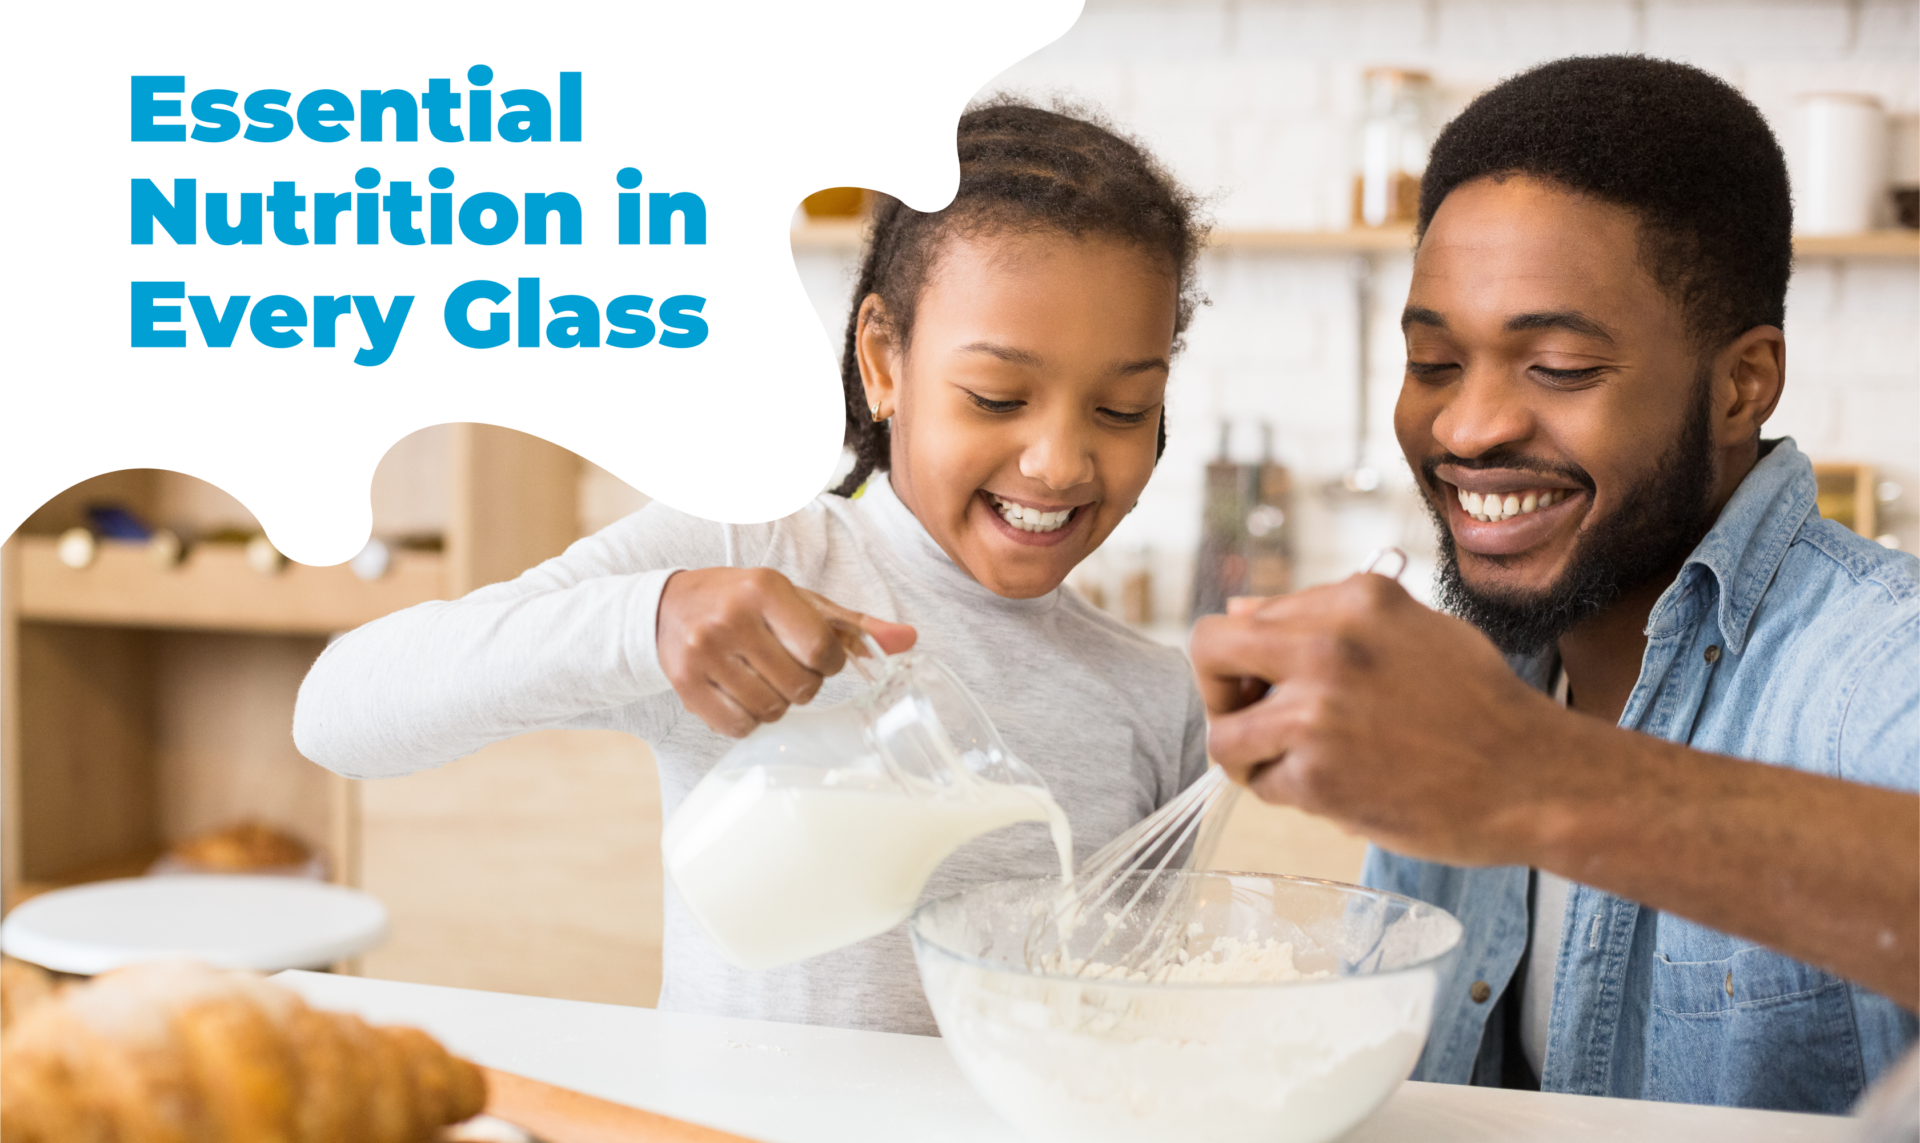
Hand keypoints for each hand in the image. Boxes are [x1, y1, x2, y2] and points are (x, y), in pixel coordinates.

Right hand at [657, 568, 916, 736]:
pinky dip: (749, 720)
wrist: (668, 607)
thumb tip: (910, 641)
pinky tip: (741, 694)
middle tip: (786, 667)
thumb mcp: (798, 602)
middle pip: (800, 687)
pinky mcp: (685, 685)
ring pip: (772, 710)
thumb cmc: (745, 602)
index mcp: (764, 589)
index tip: (818, 656)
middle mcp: (731, 618)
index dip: (830, 663)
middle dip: (804, 684)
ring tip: (763, 678)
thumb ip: (854, 626)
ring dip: (778, 703)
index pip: (822, 649)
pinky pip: (739, 727)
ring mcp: (703, 653)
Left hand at [1191, 573, 1567, 866]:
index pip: (1249, 615)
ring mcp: (1318, 712)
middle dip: (1219, 690)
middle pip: (1208, 650)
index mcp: (1354, 600)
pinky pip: (1263, 786)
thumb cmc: (1481, 706)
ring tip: (1297, 765)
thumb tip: (1239, 609)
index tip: (1275, 683)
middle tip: (1251, 719)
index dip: (1252, 656)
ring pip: (1223, 735)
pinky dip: (1291, 796)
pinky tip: (1340, 790)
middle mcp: (1328, 646)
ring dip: (1250, 756)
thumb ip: (1324, 616)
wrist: (1537, 780)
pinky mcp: (1319, 776)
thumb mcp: (1412, 630)